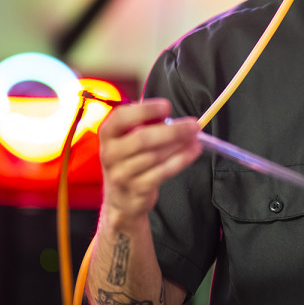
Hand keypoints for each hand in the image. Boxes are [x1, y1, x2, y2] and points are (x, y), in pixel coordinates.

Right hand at [98, 98, 201, 225]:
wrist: (121, 198)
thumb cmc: (129, 161)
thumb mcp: (129, 139)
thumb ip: (146, 125)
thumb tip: (172, 119)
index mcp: (108, 134)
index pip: (121, 116)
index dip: (145, 110)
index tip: (166, 106)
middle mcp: (110, 153)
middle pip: (142, 138)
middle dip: (172, 130)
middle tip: (193, 125)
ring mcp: (121, 174)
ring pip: (155, 156)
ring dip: (180, 145)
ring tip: (195, 138)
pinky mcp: (136, 189)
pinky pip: (162, 172)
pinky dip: (181, 160)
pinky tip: (192, 152)